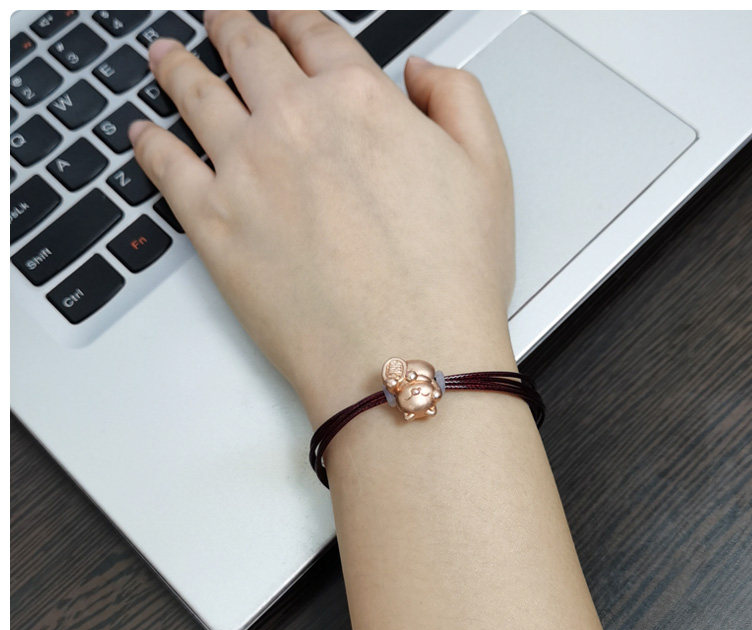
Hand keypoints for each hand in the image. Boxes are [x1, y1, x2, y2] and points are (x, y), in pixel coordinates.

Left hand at [129, 10, 516, 426]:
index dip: (293, 17)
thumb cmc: (449, 278)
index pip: (314, 35)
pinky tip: (142, 134)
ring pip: (196, 95)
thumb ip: (456, 97)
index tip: (281, 14)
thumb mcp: (489, 168)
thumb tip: (419, 71)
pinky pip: (166, 167)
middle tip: (219, 16)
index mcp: (359, 100)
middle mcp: (295, 122)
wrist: (406, 352)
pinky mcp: (214, 226)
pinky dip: (147, 143)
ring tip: (165, 55)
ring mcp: (246, 170)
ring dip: (178, 67)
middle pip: (248, 52)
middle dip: (231, 26)